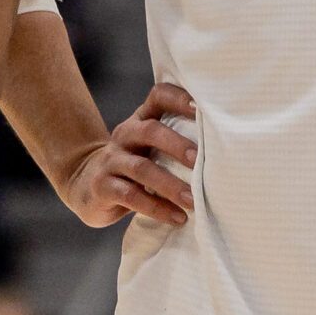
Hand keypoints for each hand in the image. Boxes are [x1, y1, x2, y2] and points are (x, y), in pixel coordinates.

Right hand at [56, 84, 197, 228]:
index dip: (180, 98)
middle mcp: (125, 134)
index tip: (203, 109)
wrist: (85, 184)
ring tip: (193, 200)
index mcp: (141, 119)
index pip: (159, 96)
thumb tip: (230, 151)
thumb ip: (178, 142)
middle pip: (151, 131)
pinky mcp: (102, 186)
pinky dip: (156, 208)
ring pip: (142, 168)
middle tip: (201, 161)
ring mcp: (111, 160)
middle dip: (178, 145)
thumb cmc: (134, 166)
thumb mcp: (150, 147)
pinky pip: (130, 196)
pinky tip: (177, 218)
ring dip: (171, 185)